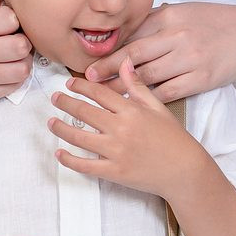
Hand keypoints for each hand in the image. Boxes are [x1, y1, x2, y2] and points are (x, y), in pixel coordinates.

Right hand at [0, 0, 31, 102]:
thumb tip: (11, 3)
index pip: (12, 19)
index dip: (12, 18)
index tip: (4, 22)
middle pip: (21, 46)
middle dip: (22, 39)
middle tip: (12, 38)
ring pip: (22, 70)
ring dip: (22, 60)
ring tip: (11, 54)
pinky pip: (13, 87)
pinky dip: (13, 76)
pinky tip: (3, 67)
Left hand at [49, 58, 204, 198]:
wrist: (184, 170)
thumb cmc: (173, 138)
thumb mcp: (158, 107)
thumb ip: (138, 86)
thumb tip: (126, 64)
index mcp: (131, 111)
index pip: (99, 93)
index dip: (81, 86)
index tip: (70, 83)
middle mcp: (121, 129)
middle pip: (84, 112)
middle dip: (65, 103)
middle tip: (55, 98)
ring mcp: (116, 152)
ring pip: (79, 137)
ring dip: (61, 129)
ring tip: (51, 122)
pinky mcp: (114, 172)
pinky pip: (85, 166)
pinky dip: (69, 160)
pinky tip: (60, 153)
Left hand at [86, 2, 235, 101]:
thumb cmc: (213, 23)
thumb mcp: (184, 12)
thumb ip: (156, 21)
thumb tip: (125, 31)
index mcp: (170, 17)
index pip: (132, 37)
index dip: (109, 53)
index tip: (90, 65)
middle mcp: (178, 36)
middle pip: (134, 57)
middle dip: (108, 70)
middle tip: (87, 82)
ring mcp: (190, 58)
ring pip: (148, 77)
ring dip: (123, 89)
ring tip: (105, 98)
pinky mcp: (201, 79)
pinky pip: (168, 92)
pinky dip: (149, 99)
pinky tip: (134, 106)